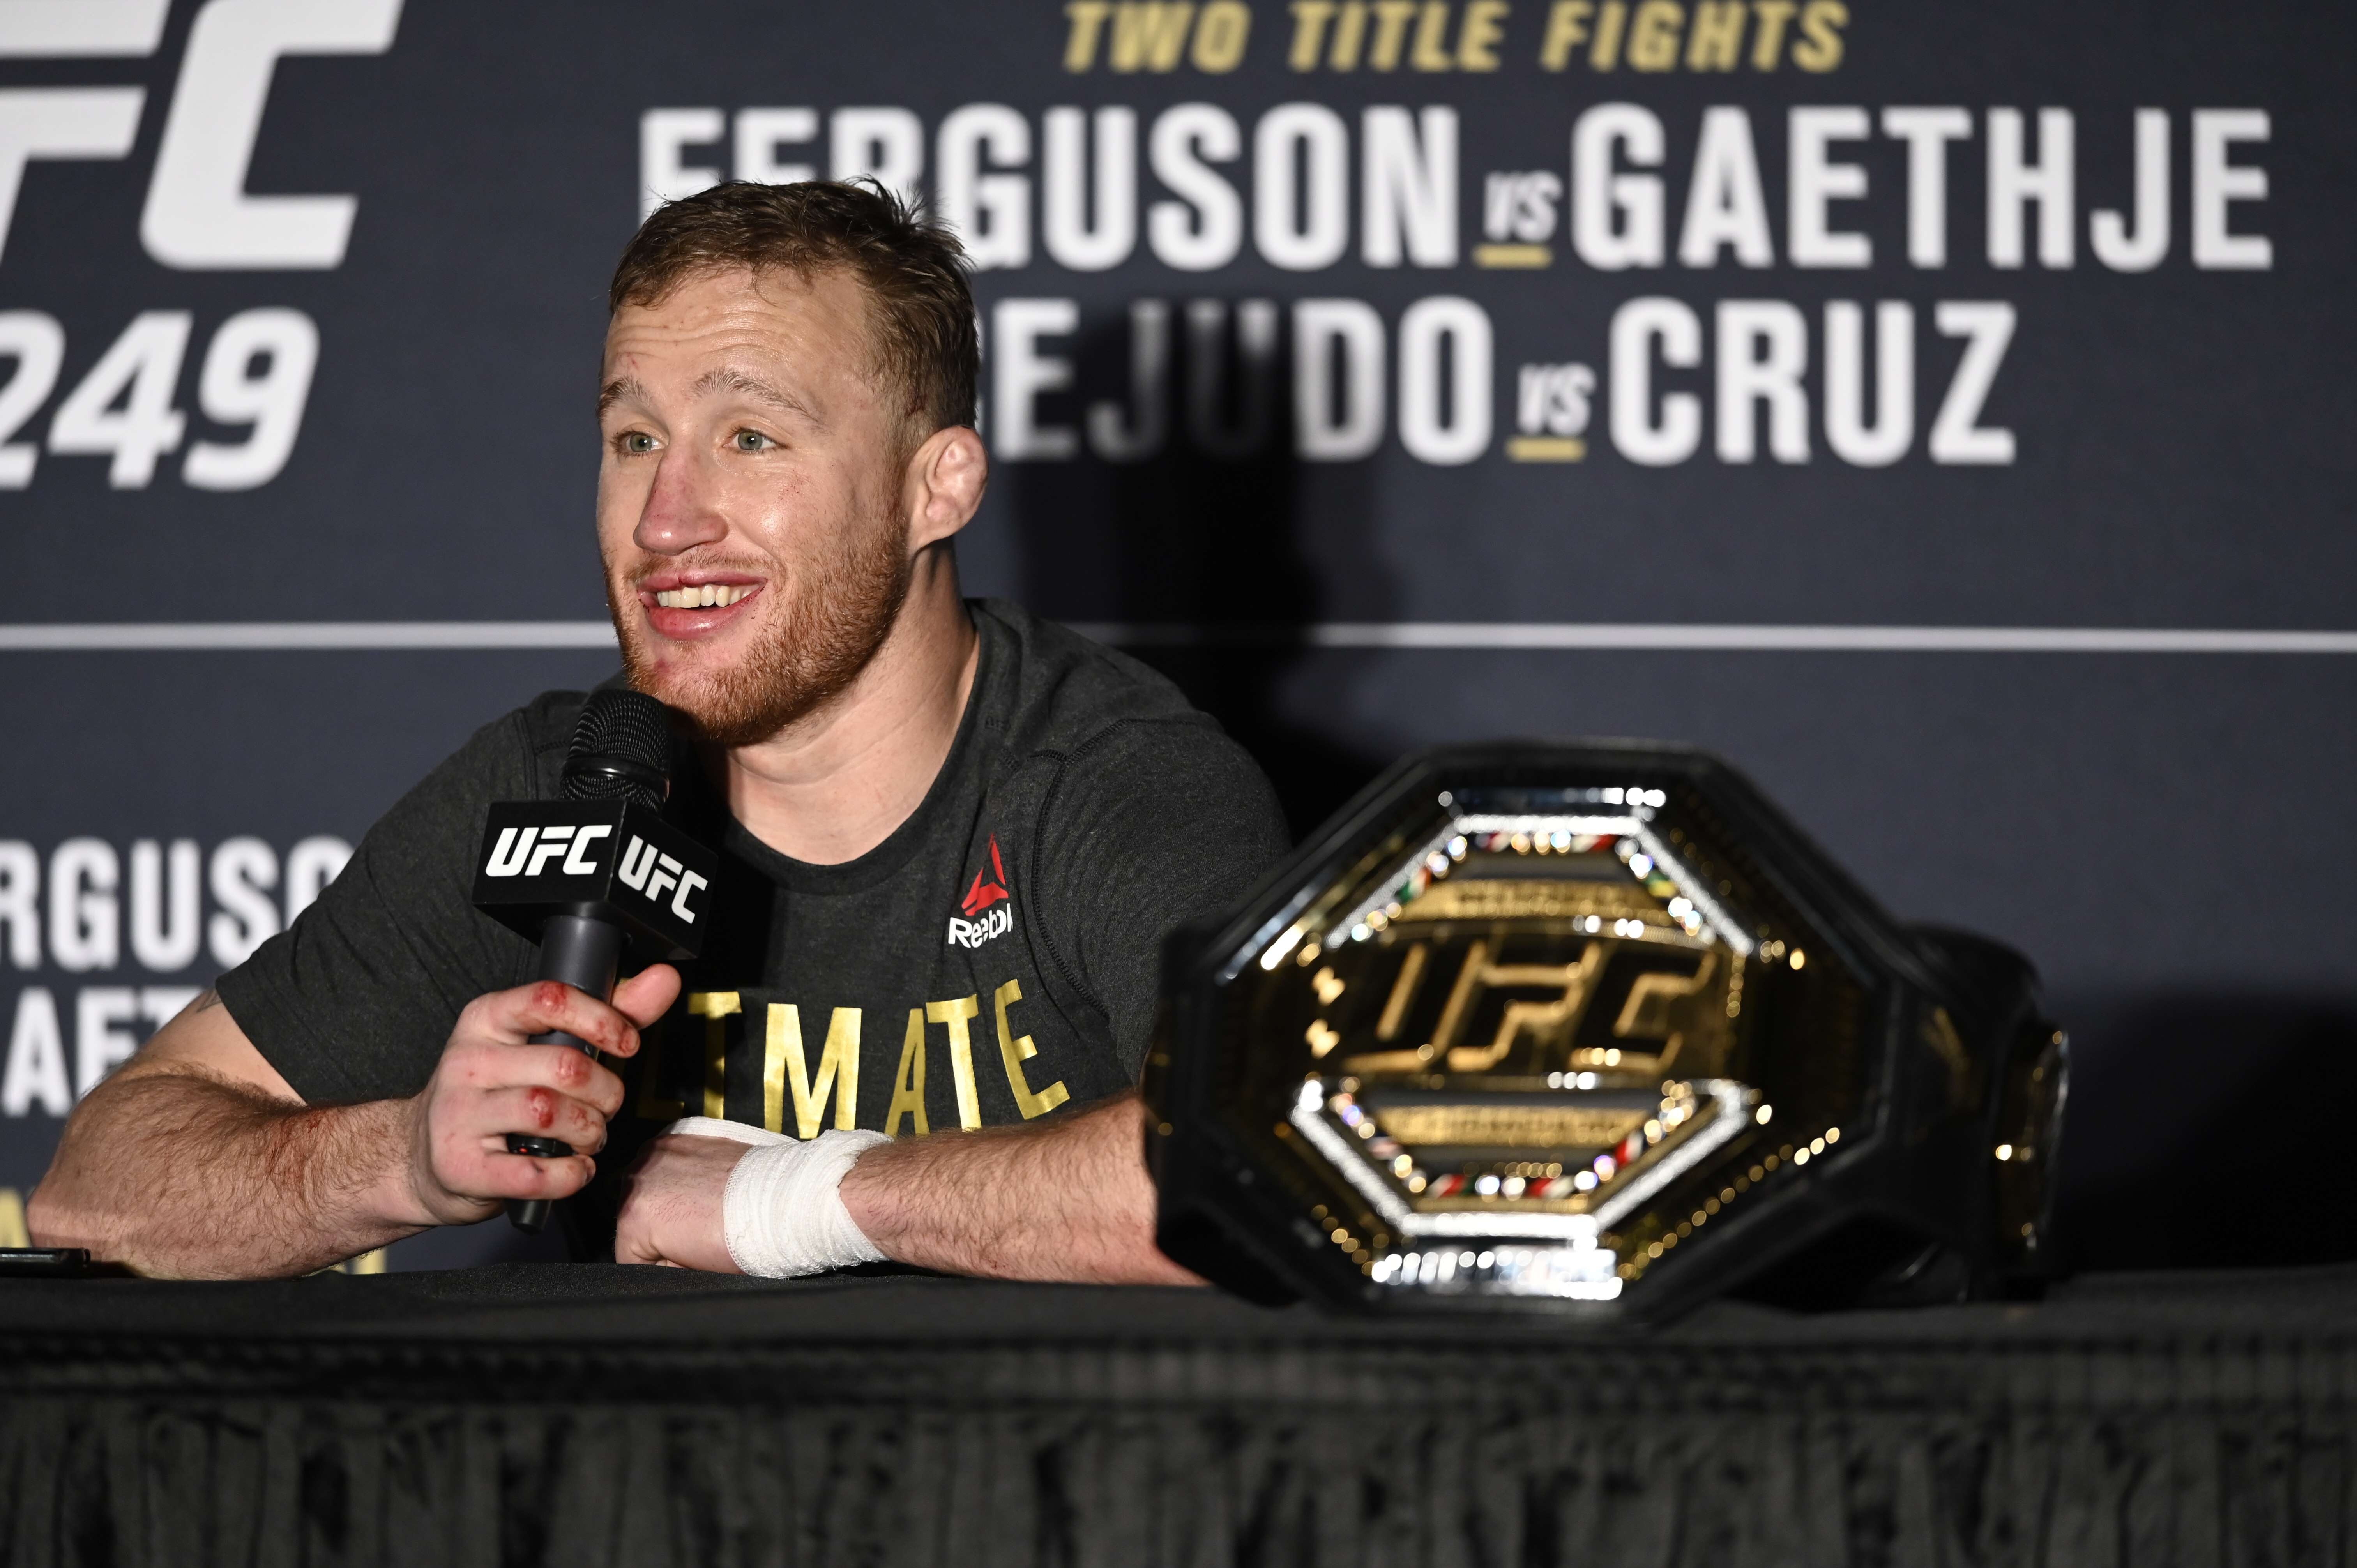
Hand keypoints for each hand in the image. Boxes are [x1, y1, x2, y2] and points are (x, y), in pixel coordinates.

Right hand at [401, 965, 680, 1225]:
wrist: (424, 1157)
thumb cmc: (496, 1096)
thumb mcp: (539, 1046)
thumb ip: (605, 1015)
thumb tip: (663, 979)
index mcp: (486, 1020)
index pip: (549, 1000)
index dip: (602, 1020)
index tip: (626, 1042)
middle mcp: (467, 1062)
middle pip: (564, 1066)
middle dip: (606, 1093)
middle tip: (604, 1108)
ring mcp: (458, 1114)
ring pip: (550, 1113)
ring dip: (589, 1131)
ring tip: (587, 1136)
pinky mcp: (460, 1166)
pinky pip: (535, 1172)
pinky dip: (570, 1175)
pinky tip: (572, 1168)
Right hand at [613, 1132, 747, 1269]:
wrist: (783, 1200)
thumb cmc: (745, 1238)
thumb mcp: (693, 1273)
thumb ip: (662, 1268)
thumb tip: (660, 1266)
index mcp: (633, 1217)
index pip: (630, 1257)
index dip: (660, 1267)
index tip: (685, 1262)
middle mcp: (637, 1178)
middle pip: (635, 1219)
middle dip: (660, 1232)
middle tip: (697, 1237)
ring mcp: (658, 1151)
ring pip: (648, 1190)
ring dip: (666, 1201)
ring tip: (702, 1210)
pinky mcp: (680, 1136)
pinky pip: (666, 1163)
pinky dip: (679, 1174)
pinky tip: (704, 1187)